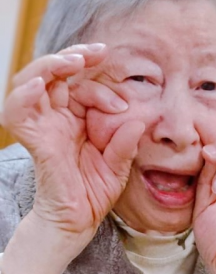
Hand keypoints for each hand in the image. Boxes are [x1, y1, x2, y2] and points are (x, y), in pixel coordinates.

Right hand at [1, 44, 144, 247]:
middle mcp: (56, 117)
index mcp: (75, 118)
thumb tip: (141, 120)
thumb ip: (126, 144)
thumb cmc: (95, 193)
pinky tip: (40, 84)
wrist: (78, 222)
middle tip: (98, 52)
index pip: (83, 88)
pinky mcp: (34, 140)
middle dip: (75, 56)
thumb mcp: (118, 165)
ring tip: (73, 61)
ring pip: (32, 81)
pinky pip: (17, 112)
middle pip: (55, 73)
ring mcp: (42, 126)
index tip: (124, 104)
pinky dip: (24, 95)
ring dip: (50, 65)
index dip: (103, 88)